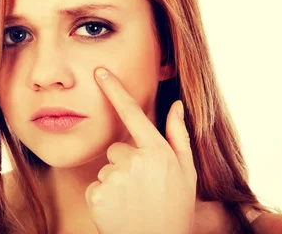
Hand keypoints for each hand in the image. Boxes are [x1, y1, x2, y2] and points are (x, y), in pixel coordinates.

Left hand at [84, 67, 196, 233]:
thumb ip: (179, 136)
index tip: (100, 72)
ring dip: (115, 182)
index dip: (115, 90)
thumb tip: (177, 104)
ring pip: (106, 168)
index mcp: (157, 152)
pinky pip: (95, 187)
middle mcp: (135, 161)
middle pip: (117, 148)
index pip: (133, 113)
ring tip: (132, 202)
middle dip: (125, 163)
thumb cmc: (175, 209)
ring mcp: (115, 178)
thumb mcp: (186, 172)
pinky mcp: (97, 195)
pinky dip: (103, 198)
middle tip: (141, 189)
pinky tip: (119, 210)